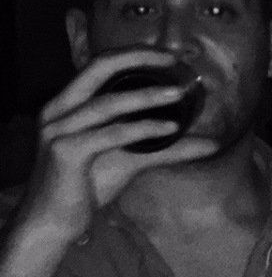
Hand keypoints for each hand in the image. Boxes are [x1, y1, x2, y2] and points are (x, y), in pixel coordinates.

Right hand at [19, 49, 218, 245]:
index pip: (100, 64)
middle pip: (98, 68)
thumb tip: (213, 143)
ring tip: (181, 93)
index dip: (134, 54)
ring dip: (147, 96)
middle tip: (175, 60)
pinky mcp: (65, 152)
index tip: (171, 56)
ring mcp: (58, 130)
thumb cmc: (87, 186)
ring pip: (107, 103)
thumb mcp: (130, 160)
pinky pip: (110, 135)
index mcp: (68, 104)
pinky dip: (142, 129)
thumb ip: (166, 147)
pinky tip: (170, 129)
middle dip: (138, 59)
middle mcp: (58, 110)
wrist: (54, 222)